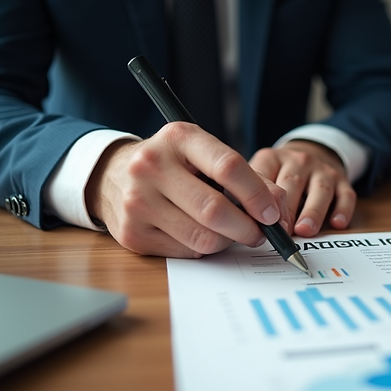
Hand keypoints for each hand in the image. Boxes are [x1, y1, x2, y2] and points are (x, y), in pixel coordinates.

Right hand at [85, 122, 288, 257]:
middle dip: (248, 228)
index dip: (257, 194)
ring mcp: (138, 202)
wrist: (113, 175)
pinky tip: (201, 235)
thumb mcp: (203, 154)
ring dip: (228, 242)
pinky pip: (185, 252)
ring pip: (203, 238)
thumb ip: (245, 175)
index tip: (272, 213)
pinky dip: (203, 249)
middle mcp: (151, 166)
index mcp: (178, 138)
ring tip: (232, 233)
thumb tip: (277, 204)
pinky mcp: (133, 233)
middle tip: (260, 233)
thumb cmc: (172, 164)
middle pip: (215, 210)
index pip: (228, 167)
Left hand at [249, 140, 355, 236]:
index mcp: (272, 158)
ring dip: (312, 211)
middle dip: (287, 210)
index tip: (260, 223)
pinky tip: (337, 223)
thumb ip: (249, 194)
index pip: (264, 177)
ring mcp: (322, 169)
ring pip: (320, 189)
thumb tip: (240, 224)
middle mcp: (298, 160)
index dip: (262, 201)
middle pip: (292, 184)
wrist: (312, 152)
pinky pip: (345, 194)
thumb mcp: (261, 175)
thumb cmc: (280, 174)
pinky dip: (343, 209)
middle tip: (281, 232)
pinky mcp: (341, 180)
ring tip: (305, 230)